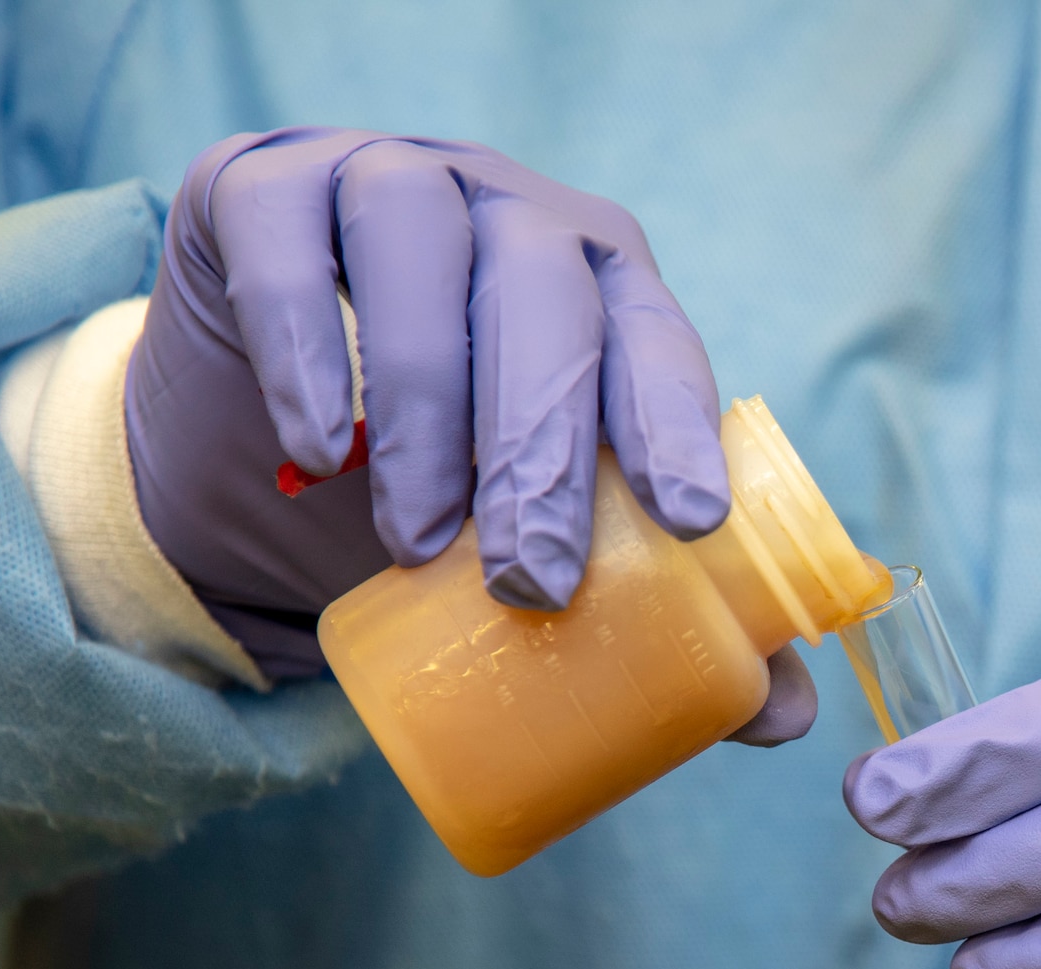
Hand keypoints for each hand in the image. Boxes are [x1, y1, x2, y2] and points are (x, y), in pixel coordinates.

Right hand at [126, 127, 814, 737]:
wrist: (257, 407)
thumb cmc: (436, 466)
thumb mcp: (536, 526)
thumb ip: (654, 601)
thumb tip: (783, 718)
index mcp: (602, 283)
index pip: (655, 335)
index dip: (676, 419)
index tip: (691, 523)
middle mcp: (506, 211)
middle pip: (545, 296)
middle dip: (544, 445)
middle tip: (531, 586)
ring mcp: (387, 178)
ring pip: (421, 248)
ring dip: (426, 404)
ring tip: (415, 545)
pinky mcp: (265, 188)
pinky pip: (291, 244)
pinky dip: (304, 342)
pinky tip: (313, 442)